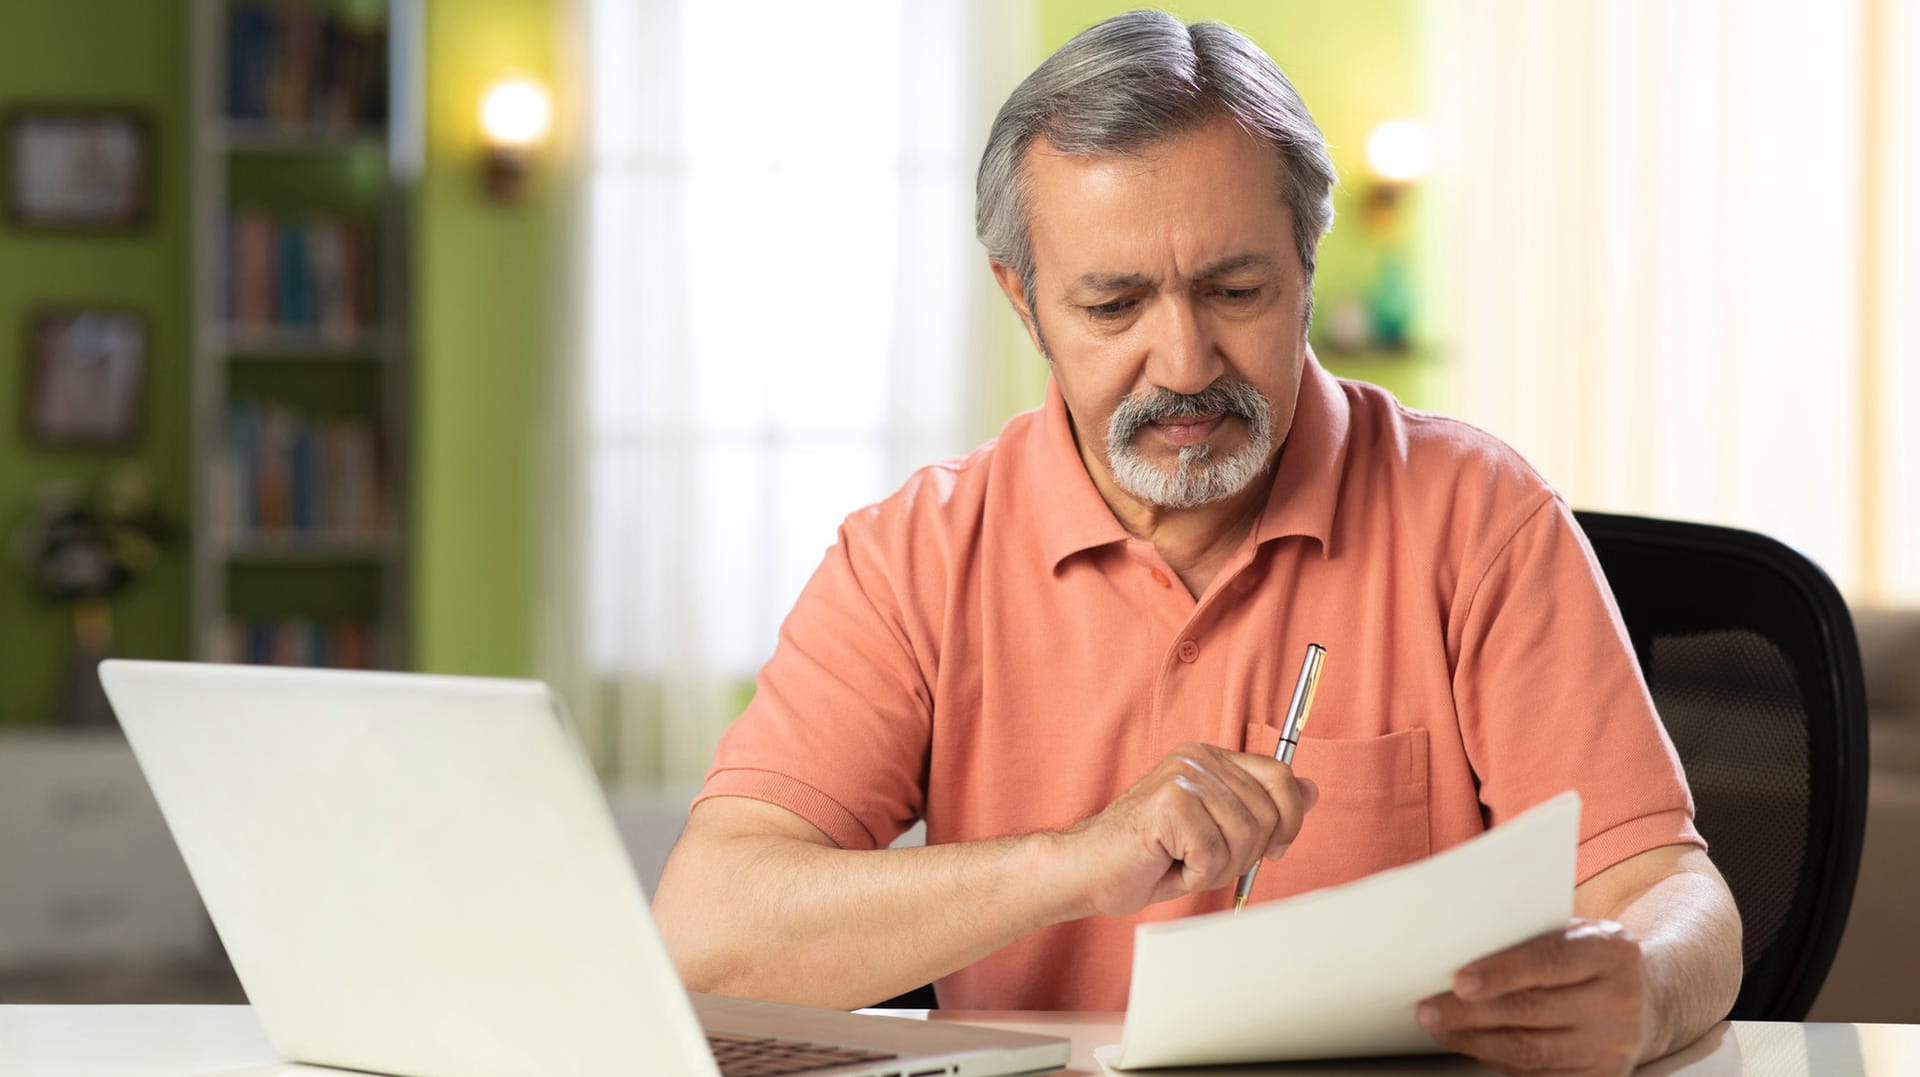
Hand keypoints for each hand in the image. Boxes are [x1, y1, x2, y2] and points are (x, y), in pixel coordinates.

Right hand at [1060, 742, 1316, 917]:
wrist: (1085, 870)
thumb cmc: (1146, 857)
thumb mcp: (1216, 833)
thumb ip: (1261, 809)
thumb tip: (1311, 790)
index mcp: (1210, 758)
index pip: (1281, 777)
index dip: (1288, 820)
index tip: (1274, 849)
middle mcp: (1197, 758)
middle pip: (1267, 814)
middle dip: (1245, 854)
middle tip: (1204, 860)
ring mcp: (1183, 776)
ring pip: (1244, 837)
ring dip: (1217, 866)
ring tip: (1182, 861)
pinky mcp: (1170, 802)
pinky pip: (1214, 854)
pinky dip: (1195, 873)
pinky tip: (1168, 864)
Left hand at [1416, 919, 1652, 1076]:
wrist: (1645, 997)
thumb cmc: (1588, 956)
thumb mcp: (1572, 931)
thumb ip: (1527, 938)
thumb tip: (1456, 950)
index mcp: (1610, 953)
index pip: (1549, 963)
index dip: (1502, 973)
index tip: (1458, 981)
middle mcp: (1618, 1001)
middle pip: (1533, 1011)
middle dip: (1471, 1013)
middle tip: (1428, 1010)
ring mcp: (1612, 1046)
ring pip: (1531, 1051)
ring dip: (1475, 1041)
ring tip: (1439, 1029)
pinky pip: (1539, 1075)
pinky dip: (1497, 1060)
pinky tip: (1471, 1045)